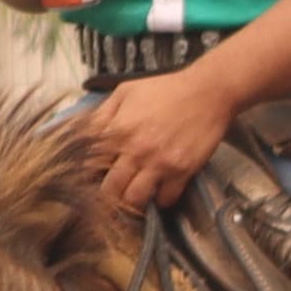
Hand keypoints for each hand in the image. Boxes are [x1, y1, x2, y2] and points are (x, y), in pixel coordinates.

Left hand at [73, 59, 237, 215]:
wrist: (209, 91)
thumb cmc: (166, 89)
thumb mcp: (125, 92)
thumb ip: (102, 113)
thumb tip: (81, 132)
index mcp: (117, 130)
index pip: (89, 166)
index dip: (87, 176)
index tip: (92, 178)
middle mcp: (136, 150)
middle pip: (110, 189)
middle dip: (107, 195)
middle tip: (111, 193)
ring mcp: (160, 163)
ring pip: (135, 200)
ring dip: (131, 201)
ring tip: (132, 197)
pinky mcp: (183, 170)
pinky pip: (166, 198)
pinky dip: (160, 199)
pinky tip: (159, 190)